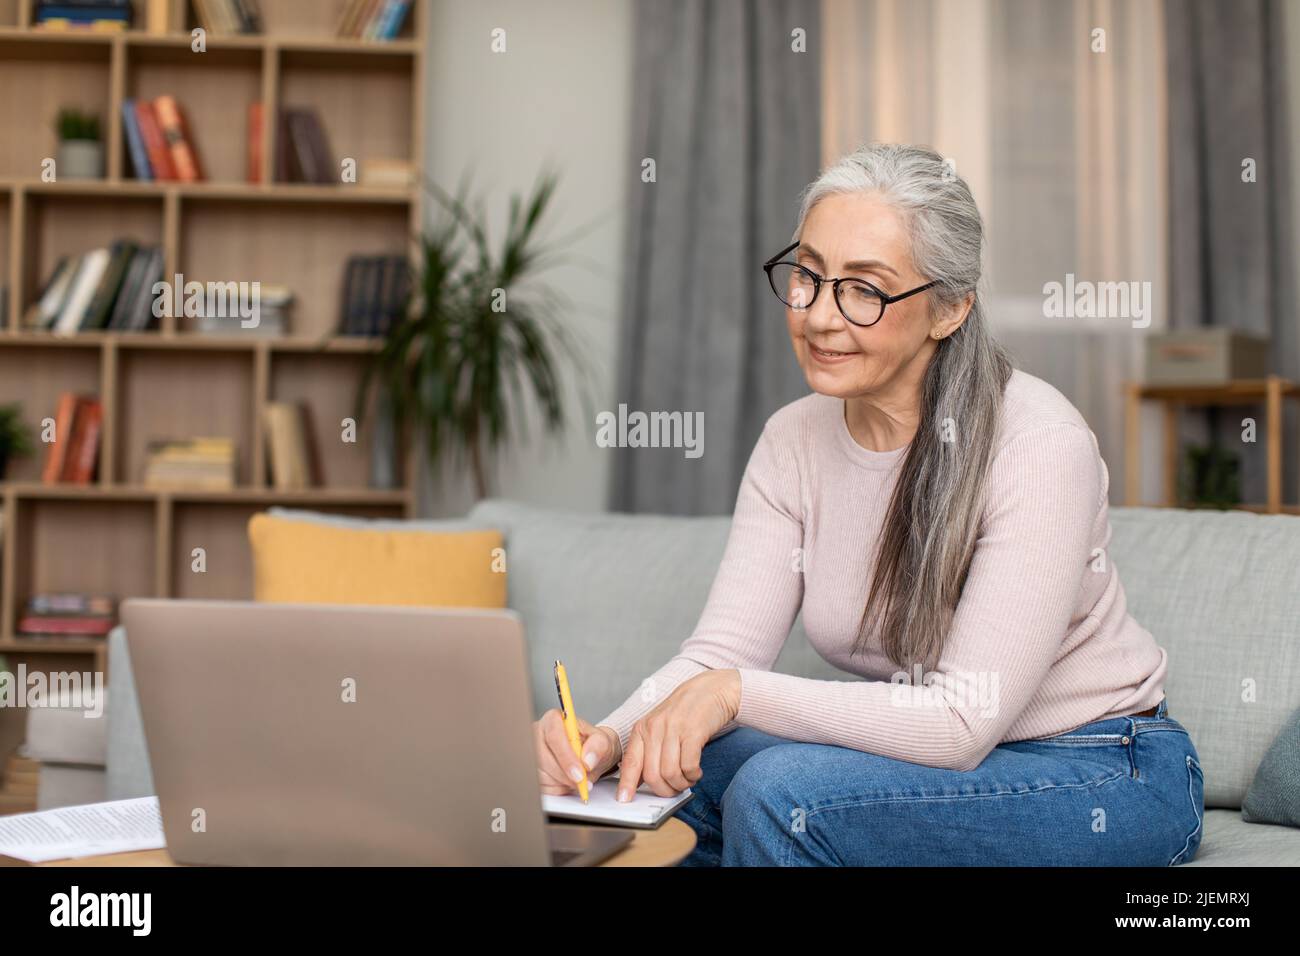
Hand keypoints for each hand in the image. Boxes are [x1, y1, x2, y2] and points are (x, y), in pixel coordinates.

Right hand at [534, 710, 621, 795]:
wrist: (588, 755)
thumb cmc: (592, 744)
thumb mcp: (602, 741)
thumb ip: (598, 746)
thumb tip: (588, 760)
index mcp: (553, 720)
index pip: (554, 737)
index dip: (566, 757)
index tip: (579, 773)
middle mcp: (538, 734)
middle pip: (544, 758)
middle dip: (564, 775)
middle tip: (582, 783)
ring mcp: (532, 753)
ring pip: (541, 774)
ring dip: (562, 782)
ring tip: (577, 778)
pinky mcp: (532, 769)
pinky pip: (541, 785)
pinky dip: (557, 788)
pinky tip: (567, 781)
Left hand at [616, 669, 739, 801]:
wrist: (711, 690)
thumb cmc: (684, 713)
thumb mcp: (659, 727)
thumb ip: (648, 750)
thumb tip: (637, 781)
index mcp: (642, 728)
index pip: (630, 762)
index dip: (626, 784)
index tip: (624, 800)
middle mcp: (654, 728)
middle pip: (652, 775)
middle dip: (664, 790)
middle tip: (674, 790)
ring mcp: (674, 729)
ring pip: (670, 773)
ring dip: (681, 784)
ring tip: (688, 779)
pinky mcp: (693, 732)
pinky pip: (689, 766)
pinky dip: (693, 775)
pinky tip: (696, 772)